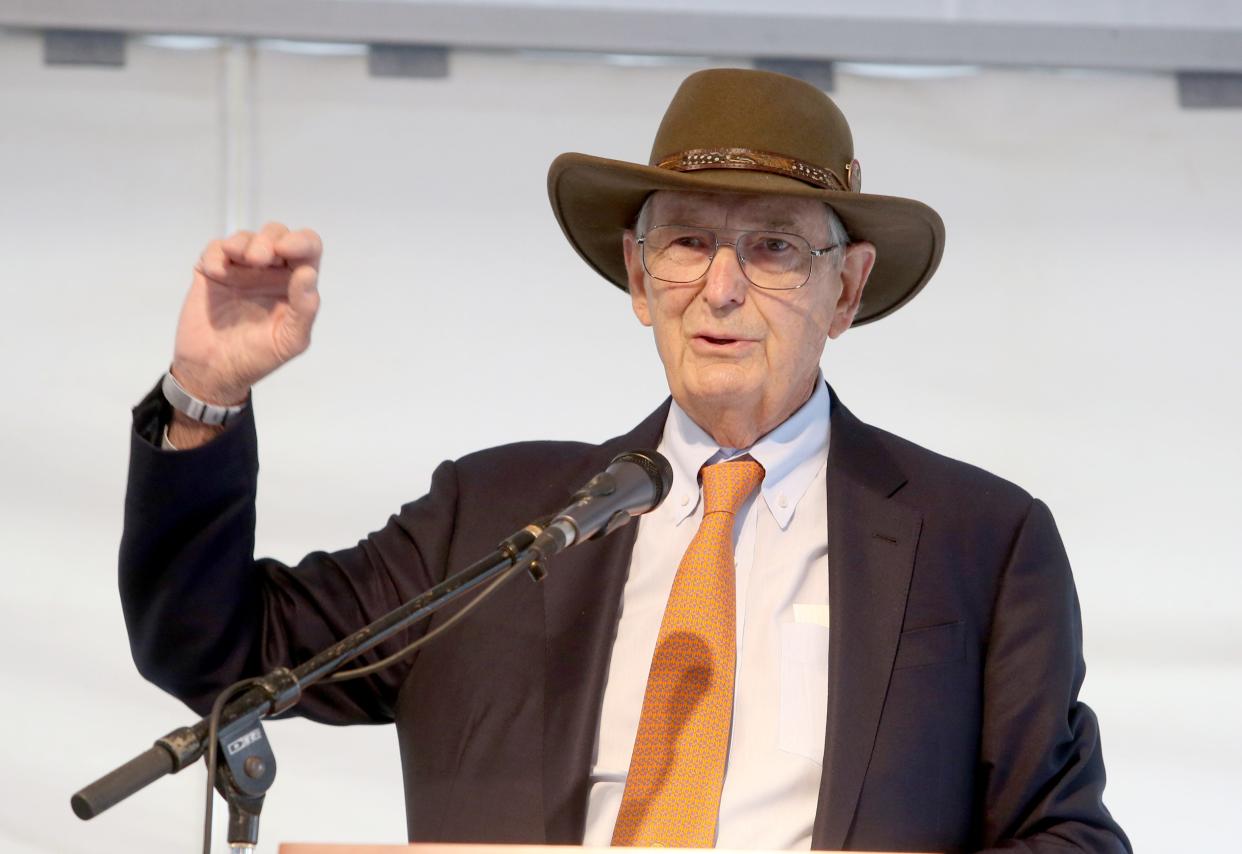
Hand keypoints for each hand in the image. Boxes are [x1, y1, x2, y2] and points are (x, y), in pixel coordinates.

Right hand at [172, 222, 321, 403]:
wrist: (212, 372)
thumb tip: (309, 273)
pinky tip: (217, 272)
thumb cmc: (256, 358)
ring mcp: (241, 270)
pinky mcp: (213, 271)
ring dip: (244, 242)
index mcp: (294, 285)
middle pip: (277, 234)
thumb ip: (304, 310)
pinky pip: (216, 249)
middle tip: (259, 260)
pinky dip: (217, 254)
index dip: (301, 242)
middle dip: (270, 239)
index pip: (308, 249)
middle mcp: (271, 272)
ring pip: (247, 237)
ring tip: (240, 260)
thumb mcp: (289, 341)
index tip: (287, 250)